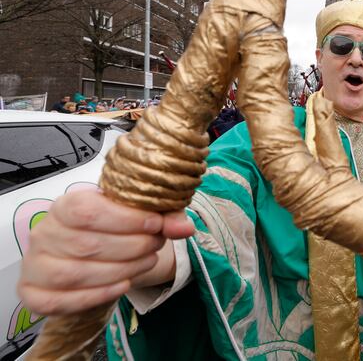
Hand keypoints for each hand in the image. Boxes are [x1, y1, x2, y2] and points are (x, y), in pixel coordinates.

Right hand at [17, 189, 193, 315]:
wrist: (90, 257)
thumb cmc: (113, 230)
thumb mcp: (138, 217)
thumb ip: (163, 218)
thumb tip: (185, 228)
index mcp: (66, 205)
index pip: (87, 211)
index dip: (126, 219)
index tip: (155, 224)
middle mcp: (45, 233)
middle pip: (88, 245)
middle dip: (132, 247)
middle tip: (155, 246)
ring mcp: (35, 264)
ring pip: (76, 273)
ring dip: (120, 270)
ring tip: (145, 262)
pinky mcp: (34, 293)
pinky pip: (61, 300)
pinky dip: (97, 295)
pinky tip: (122, 285)